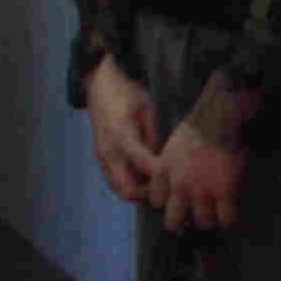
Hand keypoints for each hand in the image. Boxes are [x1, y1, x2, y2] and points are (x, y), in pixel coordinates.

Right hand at [85, 57, 161, 201]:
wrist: (101, 87)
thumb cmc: (128, 95)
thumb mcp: (149, 109)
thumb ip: (156, 135)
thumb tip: (164, 159)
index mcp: (122, 137)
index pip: (143, 164)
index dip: (161, 175)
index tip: (179, 179)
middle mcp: (109, 152)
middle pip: (126, 189)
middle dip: (148, 193)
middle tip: (168, 188)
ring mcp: (102, 157)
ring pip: (118, 188)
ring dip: (138, 191)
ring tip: (158, 184)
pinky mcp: (101, 158)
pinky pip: (113, 180)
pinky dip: (129, 183)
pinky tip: (146, 176)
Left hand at [148, 117, 245, 232]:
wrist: (220, 115)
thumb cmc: (201, 123)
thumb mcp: (173, 144)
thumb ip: (171, 164)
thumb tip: (182, 175)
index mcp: (163, 172)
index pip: (157, 201)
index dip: (169, 202)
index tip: (180, 199)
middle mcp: (178, 186)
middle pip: (173, 222)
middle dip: (184, 221)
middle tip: (196, 215)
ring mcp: (201, 191)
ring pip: (203, 222)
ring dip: (211, 220)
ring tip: (219, 213)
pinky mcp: (225, 191)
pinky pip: (227, 218)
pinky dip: (231, 219)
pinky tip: (233, 212)